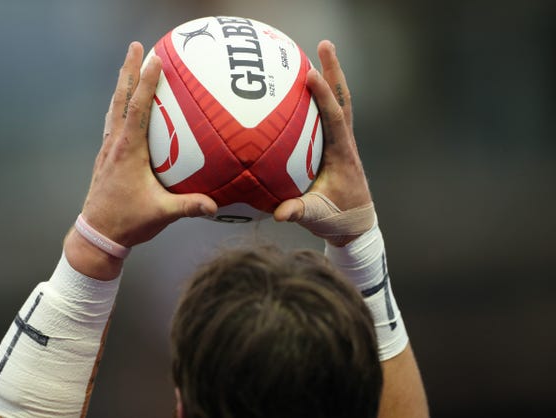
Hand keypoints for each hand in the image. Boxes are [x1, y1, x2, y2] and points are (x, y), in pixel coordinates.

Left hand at [64, 42, 216, 278]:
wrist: (97, 234)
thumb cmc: (128, 222)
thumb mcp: (161, 214)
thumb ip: (189, 206)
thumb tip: (215, 206)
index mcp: (128, 152)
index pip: (138, 109)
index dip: (146, 83)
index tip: (154, 59)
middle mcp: (115, 145)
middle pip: (121, 99)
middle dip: (128, 70)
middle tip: (136, 46)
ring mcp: (108, 150)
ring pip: (114, 108)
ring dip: (122, 85)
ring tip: (128, 66)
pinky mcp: (106, 157)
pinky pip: (113, 123)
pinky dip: (119, 106)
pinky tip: (124, 106)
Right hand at [274, 40, 372, 241]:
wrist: (356, 224)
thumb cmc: (338, 219)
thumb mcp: (317, 217)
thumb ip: (300, 212)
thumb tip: (280, 213)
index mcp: (342, 154)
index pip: (334, 119)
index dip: (323, 96)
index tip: (310, 74)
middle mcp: (346, 143)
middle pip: (342, 100)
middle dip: (333, 71)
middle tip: (323, 44)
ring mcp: (342, 142)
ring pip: (338, 103)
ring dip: (330, 78)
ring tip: (316, 53)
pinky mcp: (335, 146)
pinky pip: (328, 115)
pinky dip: (321, 97)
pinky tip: (304, 89)